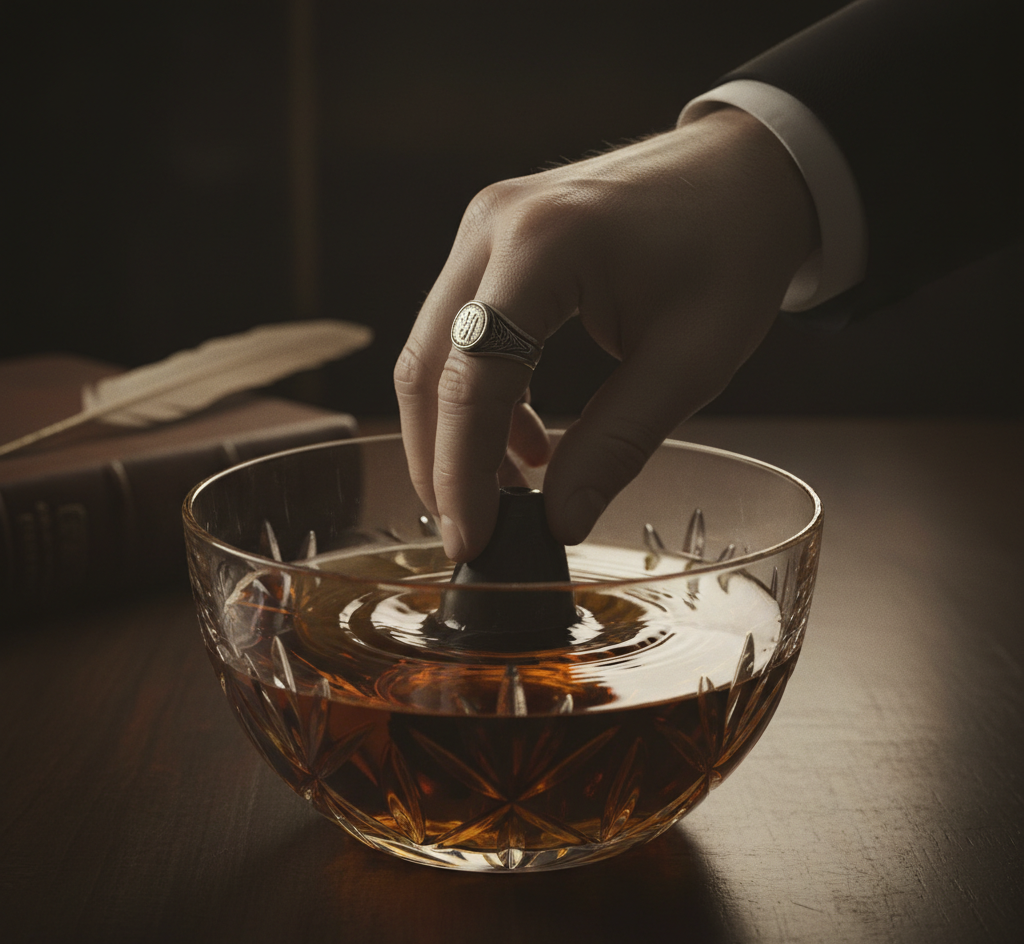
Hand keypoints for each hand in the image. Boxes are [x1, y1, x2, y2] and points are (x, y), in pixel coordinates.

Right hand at [395, 107, 817, 561]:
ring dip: (456, 432)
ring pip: (434, 352)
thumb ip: (617, 444)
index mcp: (544, 245)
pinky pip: (463, 333)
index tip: (470, 542)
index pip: (474, 378)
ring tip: (508, 494)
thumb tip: (559, 521)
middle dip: (439, 462)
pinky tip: (528, 442)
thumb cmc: (733, 253)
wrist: (745, 172)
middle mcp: (493, 226)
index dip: (461, 473)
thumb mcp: (689, 362)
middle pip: (428, 366)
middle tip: (470, 532)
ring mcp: (485, 228)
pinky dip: (482, 396)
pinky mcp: (493, 242)